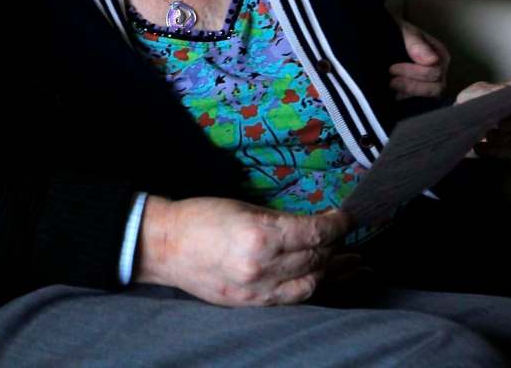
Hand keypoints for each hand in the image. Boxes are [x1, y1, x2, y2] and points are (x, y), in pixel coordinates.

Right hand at [134, 196, 350, 306]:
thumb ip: (278, 219)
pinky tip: (320, 278)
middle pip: (316, 258)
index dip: (337, 225)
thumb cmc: (200, 217)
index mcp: (260, 234)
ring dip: (329, 269)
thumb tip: (312, 224)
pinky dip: (310, 286)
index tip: (346, 217)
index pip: (314, 233)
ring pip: (310, 282)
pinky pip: (292, 298)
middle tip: (340, 232)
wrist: (165, 246)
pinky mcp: (250, 303)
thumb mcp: (242, 207)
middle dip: (334, 244)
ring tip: (345, 259)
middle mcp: (262, 266)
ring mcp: (256, 289)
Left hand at [389, 20, 449, 98]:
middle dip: (412, 86)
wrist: (386, 34)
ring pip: (431, 95)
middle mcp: (441, 69)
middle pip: (437, 87)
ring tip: (392, 86)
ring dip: (411, 93)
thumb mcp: (404, 32)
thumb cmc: (398, 31)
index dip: (414, 73)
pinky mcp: (423, 89)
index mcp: (440, 54)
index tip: (392, 68)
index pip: (435, 72)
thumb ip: (416, 44)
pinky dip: (409, 98)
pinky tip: (395, 95)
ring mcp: (434, 81)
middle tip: (391, 81)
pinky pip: (422, 100)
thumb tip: (432, 60)